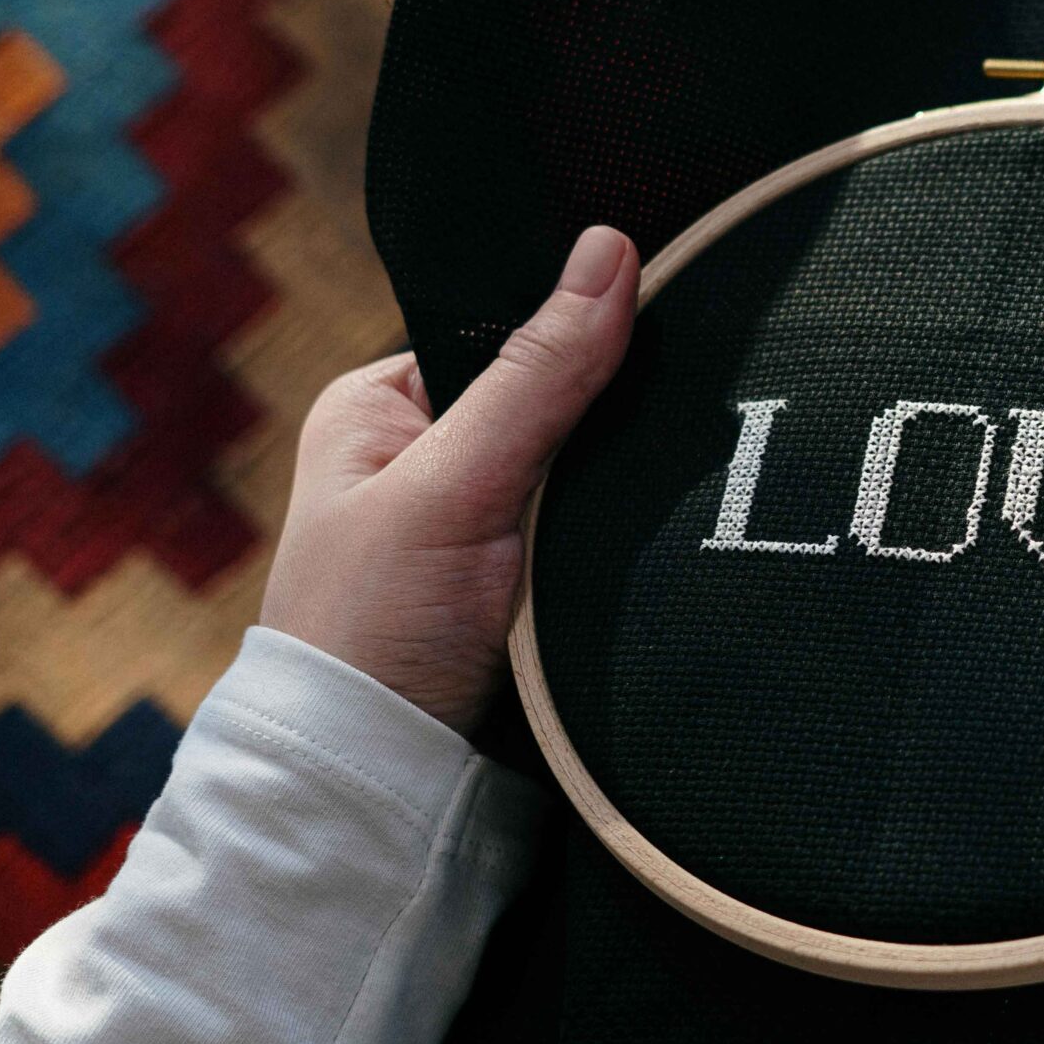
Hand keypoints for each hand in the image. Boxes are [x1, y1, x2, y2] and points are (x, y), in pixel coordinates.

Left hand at [260, 226, 640, 730]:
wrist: (385, 792)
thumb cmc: (374, 634)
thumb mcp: (454, 484)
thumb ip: (538, 375)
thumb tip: (610, 251)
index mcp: (383, 410)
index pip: (511, 333)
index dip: (583, 338)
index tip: (658, 346)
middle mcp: (432, 461)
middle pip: (564, 405)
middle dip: (614, 428)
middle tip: (667, 441)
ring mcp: (488, 532)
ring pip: (595, 478)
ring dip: (628, 498)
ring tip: (670, 503)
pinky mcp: (536, 594)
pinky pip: (607, 542)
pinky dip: (631, 549)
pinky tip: (667, 545)